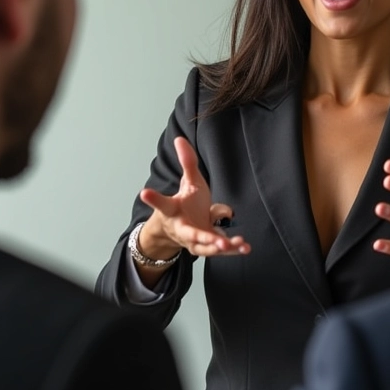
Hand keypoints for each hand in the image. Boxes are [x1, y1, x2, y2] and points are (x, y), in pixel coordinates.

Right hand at [139, 137, 250, 258]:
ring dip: (220, 245)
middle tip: (214, 240)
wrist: (180, 229)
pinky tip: (245, 247)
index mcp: (173, 210)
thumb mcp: (188, 182)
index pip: (162, 203)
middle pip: (190, 234)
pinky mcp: (207, 247)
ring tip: (232, 243)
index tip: (144, 192)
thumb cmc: (185, 203)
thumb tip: (180, 139)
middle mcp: (182, 228)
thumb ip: (187, 163)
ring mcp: (195, 241)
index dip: (153, 198)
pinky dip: (233, 249)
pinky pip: (220, 250)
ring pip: (206, 246)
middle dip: (202, 237)